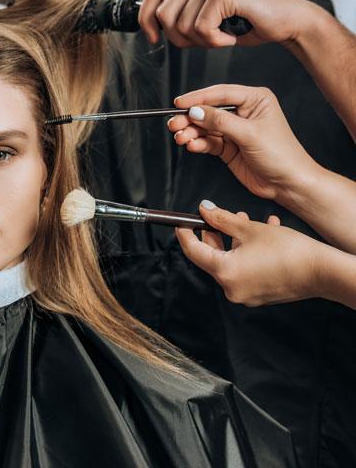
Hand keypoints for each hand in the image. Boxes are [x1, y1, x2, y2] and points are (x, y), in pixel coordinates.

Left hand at [139, 0, 326, 47]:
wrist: (287, 21)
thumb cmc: (246, 21)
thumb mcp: (205, 15)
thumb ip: (180, 13)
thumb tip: (149, 26)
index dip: (145, 20)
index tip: (153, 39)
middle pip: (162, 15)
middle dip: (180, 39)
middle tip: (206, 40)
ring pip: (181, 25)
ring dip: (201, 41)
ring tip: (221, 35)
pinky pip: (201, 29)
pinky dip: (215, 42)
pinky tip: (231, 35)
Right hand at [168, 84, 321, 203]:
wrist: (288, 184)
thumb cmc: (282, 155)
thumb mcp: (250, 134)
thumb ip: (220, 121)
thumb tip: (196, 111)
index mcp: (255, 100)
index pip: (221, 94)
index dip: (198, 98)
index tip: (180, 103)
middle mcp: (243, 112)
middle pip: (208, 110)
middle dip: (190, 118)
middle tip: (175, 124)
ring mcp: (234, 130)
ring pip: (204, 126)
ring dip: (191, 132)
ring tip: (182, 138)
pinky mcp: (228, 146)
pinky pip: (207, 141)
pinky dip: (198, 143)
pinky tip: (193, 145)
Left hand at [176, 200, 322, 306]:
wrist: (323, 271)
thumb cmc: (288, 250)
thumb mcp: (250, 229)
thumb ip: (221, 219)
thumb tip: (204, 210)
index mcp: (225, 272)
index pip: (194, 252)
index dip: (186, 235)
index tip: (182, 223)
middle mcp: (232, 288)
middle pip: (212, 258)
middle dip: (215, 235)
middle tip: (219, 218)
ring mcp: (246, 294)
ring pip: (231, 261)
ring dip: (235, 241)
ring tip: (247, 222)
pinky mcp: (259, 294)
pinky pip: (246, 270)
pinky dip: (248, 253)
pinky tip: (263, 234)